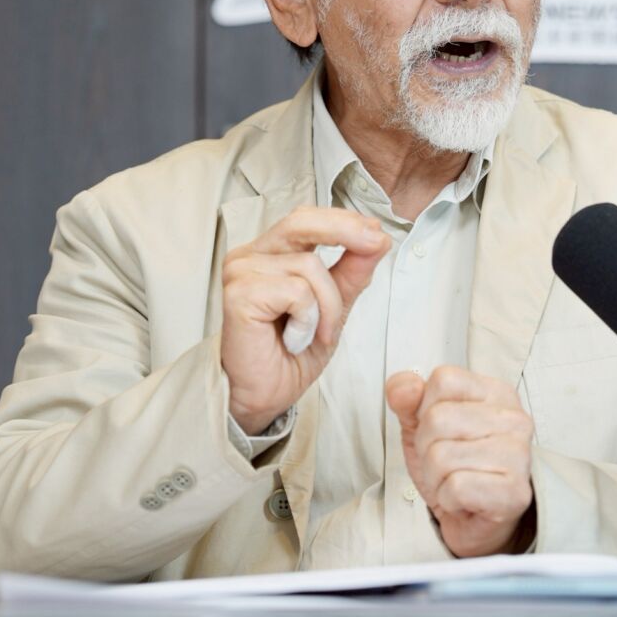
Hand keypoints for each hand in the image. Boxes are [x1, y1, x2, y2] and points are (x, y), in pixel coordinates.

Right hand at [221, 206, 390, 434]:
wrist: (265, 396)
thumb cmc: (290, 354)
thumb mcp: (333, 308)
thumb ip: (351, 272)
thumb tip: (377, 239)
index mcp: (270, 253)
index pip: (306, 219)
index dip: (343, 220)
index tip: (376, 232)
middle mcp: (250, 256)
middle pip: (301, 222)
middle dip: (344, 230)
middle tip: (376, 243)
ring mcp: (241, 272)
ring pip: (310, 266)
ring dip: (327, 307)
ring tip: (313, 334)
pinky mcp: (240, 294)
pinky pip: (297, 292)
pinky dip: (308, 319)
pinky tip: (293, 339)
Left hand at [385, 366, 535, 557]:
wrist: (477, 523)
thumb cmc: (455, 468)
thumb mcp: (422, 425)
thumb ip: (407, 399)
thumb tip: (402, 388)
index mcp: (495, 393)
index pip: (443, 379)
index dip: (426, 409)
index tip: (441, 432)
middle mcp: (514, 420)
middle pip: (437, 419)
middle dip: (427, 448)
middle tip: (446, 464)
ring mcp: (519, 455)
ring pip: (441, 456)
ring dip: (436, 477)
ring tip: (455, 481)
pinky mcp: (514, 493)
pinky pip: (455, 487)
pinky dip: (447, 498)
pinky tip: (464, 500)